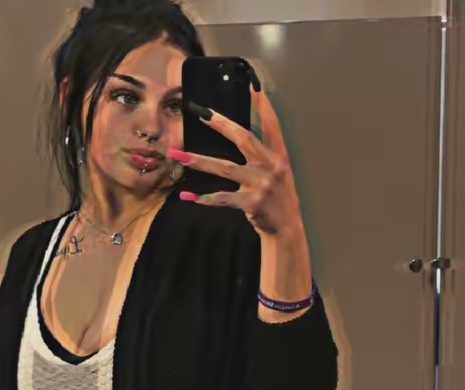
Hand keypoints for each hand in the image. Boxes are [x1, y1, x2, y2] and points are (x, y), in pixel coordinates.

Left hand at [167, 87, 303, 237]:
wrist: (287, 228)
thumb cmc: (278, 198)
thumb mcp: (278, 173)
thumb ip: (262, 156)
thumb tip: (237, 137)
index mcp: (278, 157)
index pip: (271, 126)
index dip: (263, 107)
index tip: (252, 87)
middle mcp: (271, 167)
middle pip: (244, 139)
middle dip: (221, 125)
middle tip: (201, 114)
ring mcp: (261, 185)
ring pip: (225, 168)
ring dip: (199, 161)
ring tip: (178, 155)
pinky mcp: (251, 203)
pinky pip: (222, 198)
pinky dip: (203, 198)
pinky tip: (187, 195)